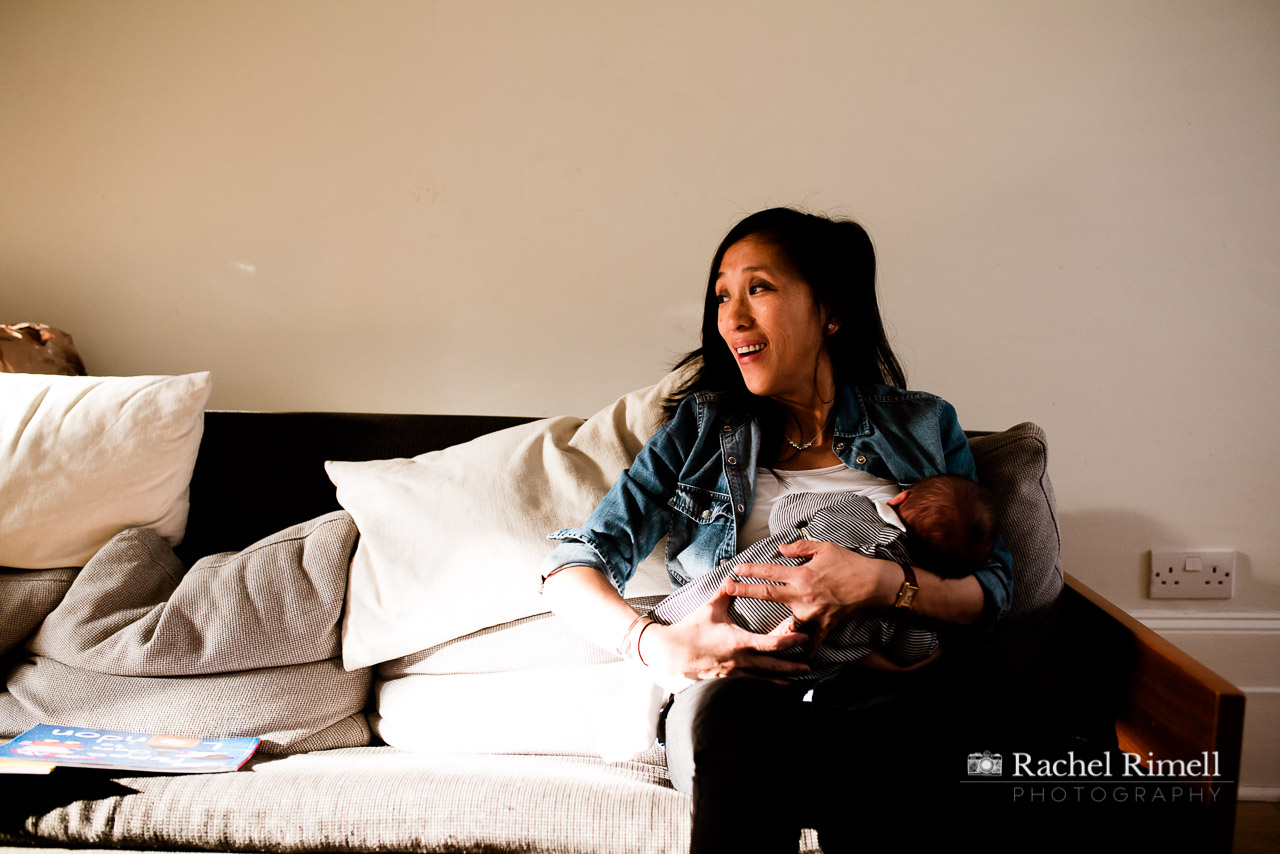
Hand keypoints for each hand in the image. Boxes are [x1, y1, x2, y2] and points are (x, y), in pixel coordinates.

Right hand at [638, 586, 810, 681]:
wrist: (671, 653)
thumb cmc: (691, 630)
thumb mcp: (710, 608)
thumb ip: (725, 592)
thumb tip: (733, 576)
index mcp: (739, 641)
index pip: (771, 643)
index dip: (790, 640)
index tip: (803, 636)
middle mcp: (740, 660)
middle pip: (773, 666)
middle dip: (793, 666)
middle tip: (809, 665)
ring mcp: (734, 673)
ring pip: (764, 679)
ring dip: (781, 679)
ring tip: (797, 679)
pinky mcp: (727, 680)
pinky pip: (750, 684)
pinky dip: (764, 685)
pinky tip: (772, 687)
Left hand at [724, 539, 899, 655]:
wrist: (874, 584)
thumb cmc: (849, 563)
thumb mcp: (824, 548)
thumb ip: (800, 548)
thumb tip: (781, 550)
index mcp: (802, 575)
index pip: (770, 571)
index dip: (751, 570)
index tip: (736, 569)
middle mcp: (803, 595)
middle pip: (768, 593)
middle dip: (746, 591)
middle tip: (729, 589)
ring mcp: (813, 613)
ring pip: (786, 620)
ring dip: (771, 624)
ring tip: (752, 627)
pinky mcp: (824, 625)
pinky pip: (813, 641)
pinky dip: (805, 650)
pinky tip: (796, 658)